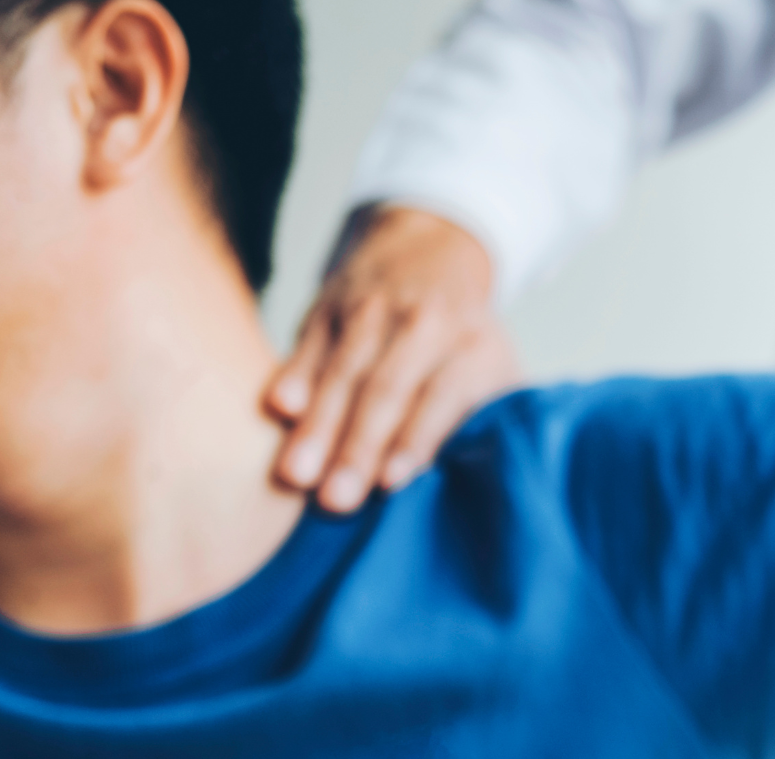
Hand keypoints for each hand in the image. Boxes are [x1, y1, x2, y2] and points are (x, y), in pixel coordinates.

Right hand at [266, 206, 521, 511]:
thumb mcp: (496, 366)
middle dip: (358, 446)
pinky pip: (309, 344)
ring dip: (319, 425)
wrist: (433, 243)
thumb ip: (487, 415)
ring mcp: (372, 311)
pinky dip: (294, 375)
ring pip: (343, 371)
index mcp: (471, 346)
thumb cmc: (467, 335)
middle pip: (387, 389)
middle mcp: (423, 324)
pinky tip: (278, 409)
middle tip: (335, 499)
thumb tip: (480, 481)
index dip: (417, 438)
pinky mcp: (329, 305)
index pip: (443, 395)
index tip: (392, 482)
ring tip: (296, 475)